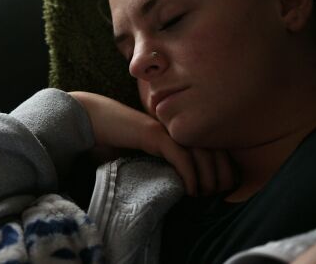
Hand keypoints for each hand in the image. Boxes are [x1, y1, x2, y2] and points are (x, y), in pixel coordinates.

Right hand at [69, 91, 236, 196]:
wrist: (91, 120)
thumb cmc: (114, 139)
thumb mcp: (144, 156)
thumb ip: (162, 165)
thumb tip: (180, 189)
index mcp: (178, 132)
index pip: (213, 147)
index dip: (225, 168)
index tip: (224, 189)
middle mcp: (176, 128)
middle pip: (215, 149)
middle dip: (223, 174)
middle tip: (219, 195)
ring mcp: (166, 130)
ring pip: (202, 153)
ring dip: (208, 178)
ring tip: (203, 195)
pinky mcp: (153, 135)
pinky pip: (180, 155)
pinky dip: (189, 174)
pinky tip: (190, 190)